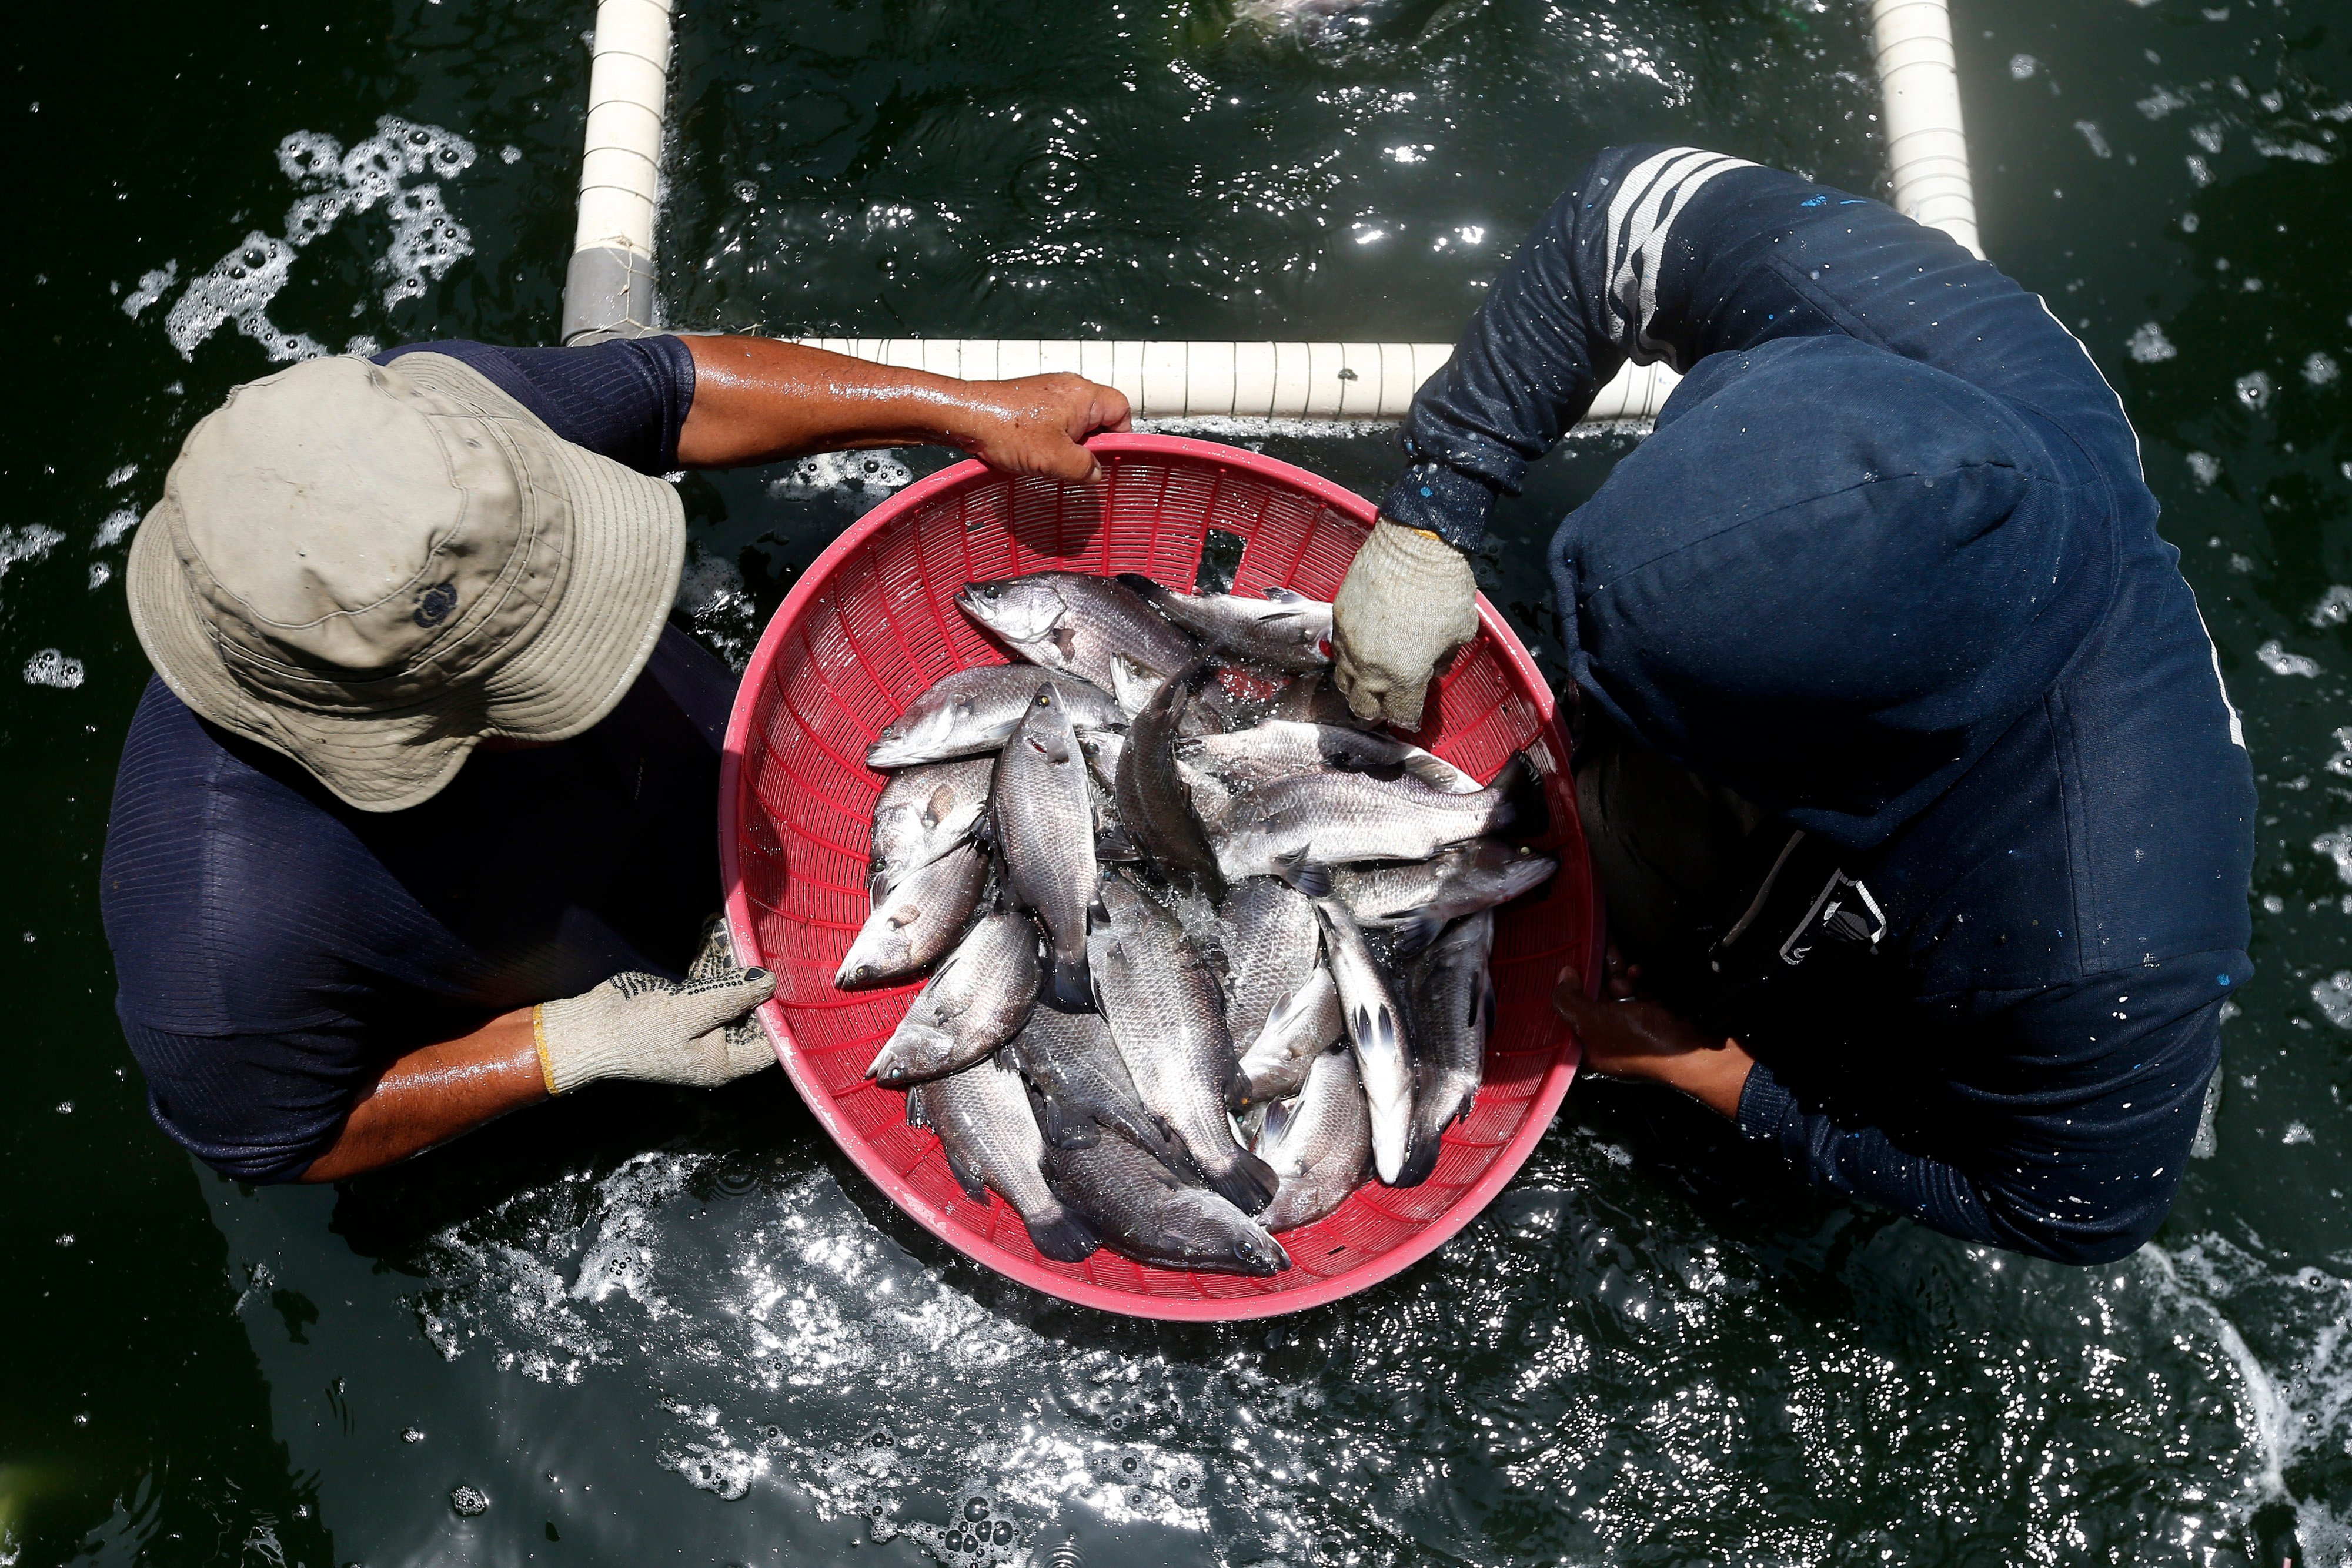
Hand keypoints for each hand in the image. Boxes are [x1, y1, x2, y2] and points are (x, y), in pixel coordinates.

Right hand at [535, 951, 776, 1094]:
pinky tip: (714, 929)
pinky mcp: (683, 1004)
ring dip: (731, 960)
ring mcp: (699, 1023)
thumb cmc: (636, 1031)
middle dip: (756, 978)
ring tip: (738, 926)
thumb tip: (769, 981)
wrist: (587, 1029)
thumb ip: (732, 996)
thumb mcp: (690, 1011)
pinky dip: (710, 958)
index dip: (782, 1014)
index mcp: (723, 1061)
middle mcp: (716, 1045)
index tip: (792, 981)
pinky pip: (705, 980)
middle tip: (767, 943)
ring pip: (727, 990)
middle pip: (750, 1010)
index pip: (770, 1043)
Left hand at [953, 373, 1132, 481]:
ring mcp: (1051, 391)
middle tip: (1074, 463)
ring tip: (1051, 459)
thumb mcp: (1056, 459)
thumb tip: (1095, 473)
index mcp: (1084, 395)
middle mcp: (1070, 387)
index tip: (1106, 458)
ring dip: (1069, 444)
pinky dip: (1051, 438)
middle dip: (1090, 444)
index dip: (1119, 437)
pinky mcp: (1034, 399)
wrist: (967, 417)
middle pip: (1099, 417)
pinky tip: (1036, 452)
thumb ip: (1085, 468)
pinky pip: (1056, 420)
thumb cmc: (1007, 430)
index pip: (1121, 411)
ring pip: (1076, 422)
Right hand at [1330, 517, 1480, 728]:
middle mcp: (1370, 668)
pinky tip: (1361, 652)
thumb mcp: (1461, 631)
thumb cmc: (1444, 589)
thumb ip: (1445, 658)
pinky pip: (1338, 653)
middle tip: (1390, 699)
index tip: (1412, 713)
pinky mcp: (1338, 620)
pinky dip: (1349, 659)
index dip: (1409, 717)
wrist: (1413, 546)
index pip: (1401, 714)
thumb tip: (1434, 666)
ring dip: (1358, 687)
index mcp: (1405, 677)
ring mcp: (1349, 644)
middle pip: (1364, 707)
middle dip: (1378, 709)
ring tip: (1371, 679)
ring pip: (1344, 684)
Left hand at [1553, 954, 1754, 1118]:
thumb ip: (1570, 1000)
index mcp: (1589, 1048)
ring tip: (1616, 955)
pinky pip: (1638, 991)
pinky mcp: (1652, 1015)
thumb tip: (1563, 976)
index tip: (1564, 964)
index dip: (1566, 990)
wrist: (1693, 1049)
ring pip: (1615, 991)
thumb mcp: (1594, 1021)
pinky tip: (1638, 971)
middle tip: (1592, 946)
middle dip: (1594, 973)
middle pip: (1592, 998)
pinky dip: (1637, 979)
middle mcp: (1608, 1038)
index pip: (1568, 1015)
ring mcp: (1631, 1026)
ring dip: (1616, 972)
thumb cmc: (1640, 1041)